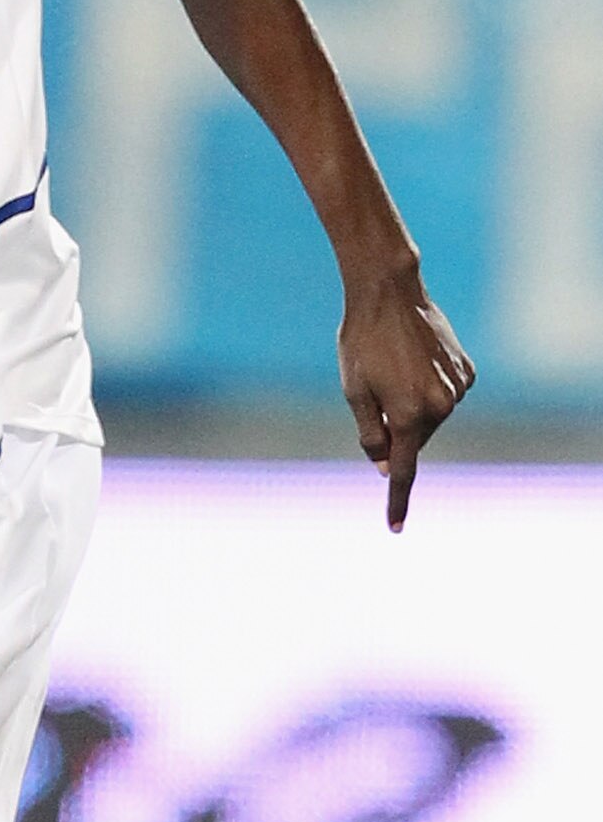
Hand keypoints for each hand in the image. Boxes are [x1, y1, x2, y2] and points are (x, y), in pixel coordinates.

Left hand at [338, 269, 473, 530]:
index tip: (394, 528)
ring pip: (431, 417)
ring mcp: (458, 388)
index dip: (396, 500)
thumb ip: (370, 434)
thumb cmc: (362, 342)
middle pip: (414, 440)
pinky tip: (415, 359)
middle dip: (395, 429)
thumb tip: (384, 466)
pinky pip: (445, 393)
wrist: (390, 293)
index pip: (402, 471)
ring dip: (412, 406)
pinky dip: (430, 387)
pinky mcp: (466, 370)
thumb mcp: (355, 392)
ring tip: (394, 366)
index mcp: (409, 416)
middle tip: (376, 391)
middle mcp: (441, 407)